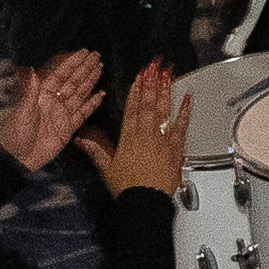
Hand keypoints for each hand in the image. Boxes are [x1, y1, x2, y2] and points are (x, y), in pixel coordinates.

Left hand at [0, 47, 110, 171]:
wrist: (17, 158)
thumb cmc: (13, 135)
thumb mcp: (19, 111)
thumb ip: (28, 91)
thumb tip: (30, 70)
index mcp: (40, 94)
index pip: (59, 74)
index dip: (71, 62)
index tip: (83, 52)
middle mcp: (52, 101)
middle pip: (72, 81)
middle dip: (84, 68)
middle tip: (96, 56)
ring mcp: (61, 114)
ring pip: (79, 94)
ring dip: (90, 81)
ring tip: (100, 69)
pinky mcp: (67, 128)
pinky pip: (83, 113)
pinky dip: (92, 104)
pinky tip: (100, 94)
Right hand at [93, 61, 187, 200]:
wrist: (146, 202)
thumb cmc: (128, 188)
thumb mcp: (107, 168)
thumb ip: (96, 151)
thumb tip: (81, 139)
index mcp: (129, 138)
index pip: (132, 108)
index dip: (136, 90)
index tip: (139, 76)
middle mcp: (146, 136)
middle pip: (149, 105)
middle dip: (152, 84)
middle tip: (155, 66)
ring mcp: (163, 142)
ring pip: (165, 112)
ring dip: (167, 91)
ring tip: (169, 74)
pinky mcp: (176, 150)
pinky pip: (182, 128)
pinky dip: (185, 112)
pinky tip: (187, 99)